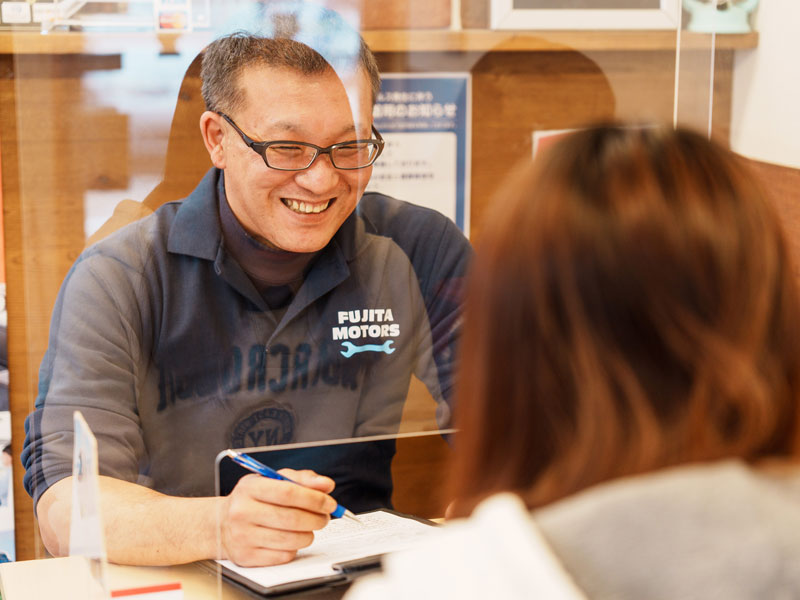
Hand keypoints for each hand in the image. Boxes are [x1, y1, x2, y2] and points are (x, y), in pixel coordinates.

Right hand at [220, 469, 336, 566]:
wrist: (221, 523)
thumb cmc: (252, 499)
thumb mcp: (272, 480)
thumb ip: (301, 479)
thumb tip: (326, 485)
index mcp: (250, 488)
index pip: (288, 492)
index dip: (314, 498)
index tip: (329, 502)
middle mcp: (243, 512)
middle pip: (292, 518)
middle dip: (316, 518)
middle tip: (324, 517)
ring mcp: (243, 536)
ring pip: (291, 540)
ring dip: (309, 534)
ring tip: (310, 527)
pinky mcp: (247, 556)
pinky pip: (283, 555)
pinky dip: (295, 548)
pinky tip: (291, 539)